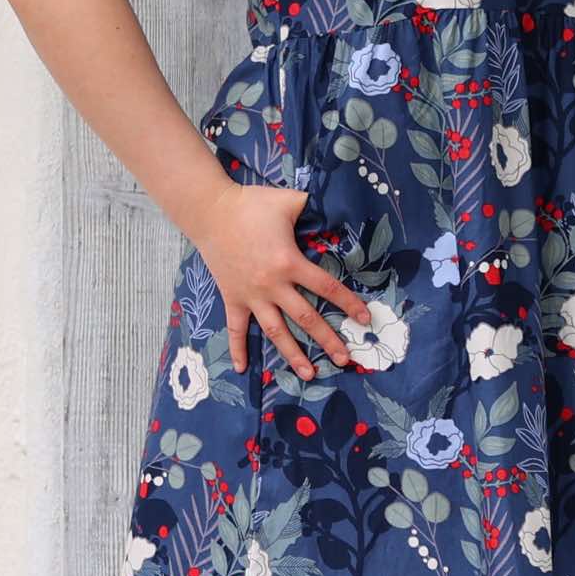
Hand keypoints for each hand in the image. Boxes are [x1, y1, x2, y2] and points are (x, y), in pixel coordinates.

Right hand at [196, 181, 370, 381]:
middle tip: (345, 359)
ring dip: (293, 354)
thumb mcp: (288, 200)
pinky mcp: (232, 298)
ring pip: (276, 331)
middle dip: (327, 339)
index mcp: (289, 262)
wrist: (210, 212)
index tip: (364, 319)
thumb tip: (336, 205)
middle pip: (306, 318)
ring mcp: (251, 295)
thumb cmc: (250, 204)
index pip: (326, 287)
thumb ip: (313, 207)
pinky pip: (236, 329)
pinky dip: (238, 349)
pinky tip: (242, 369)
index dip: (348, 303)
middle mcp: (272, 285)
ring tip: (310, 374)